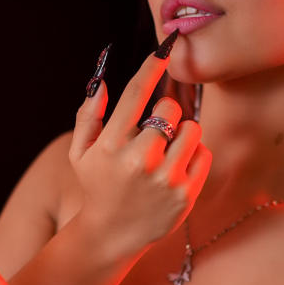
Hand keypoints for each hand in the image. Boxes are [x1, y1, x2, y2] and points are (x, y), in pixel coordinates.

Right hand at [70, 43, 211, 260]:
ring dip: (183, 133)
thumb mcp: (80, 153)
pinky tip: (177, 167)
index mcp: (110, 146)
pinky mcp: (185, 194)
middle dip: (165, 114)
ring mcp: (164, 179)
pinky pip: (204, 154)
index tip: (165, 48)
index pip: (136, 94)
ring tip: (168, 150)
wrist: (111, 236)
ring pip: (193, 129)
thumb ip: (87, 116)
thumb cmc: (97, 187)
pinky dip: (195, 155)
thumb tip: (100, 81)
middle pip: (170, 109)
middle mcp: (138, 161)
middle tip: (155, 131)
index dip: (152, 66)